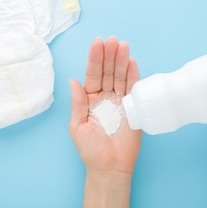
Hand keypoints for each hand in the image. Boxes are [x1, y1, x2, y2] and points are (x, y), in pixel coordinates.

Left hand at [69, 36, 140, 207]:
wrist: (109, 167)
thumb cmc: (91, 149)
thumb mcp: (78, 126)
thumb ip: (78, 103)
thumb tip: (73, 81)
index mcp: (89, 99)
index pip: (92, 75)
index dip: (95, 59)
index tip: (97, 43)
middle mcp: (105, 97)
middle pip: (107, 72)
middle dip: (109, 56)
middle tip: (112, 41)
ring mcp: (120, 102)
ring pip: (120, 77)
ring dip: (121, 61)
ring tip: (123, 46)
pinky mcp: (133, 108)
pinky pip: (133, 90)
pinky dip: (133, 76)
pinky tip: (132, 62)